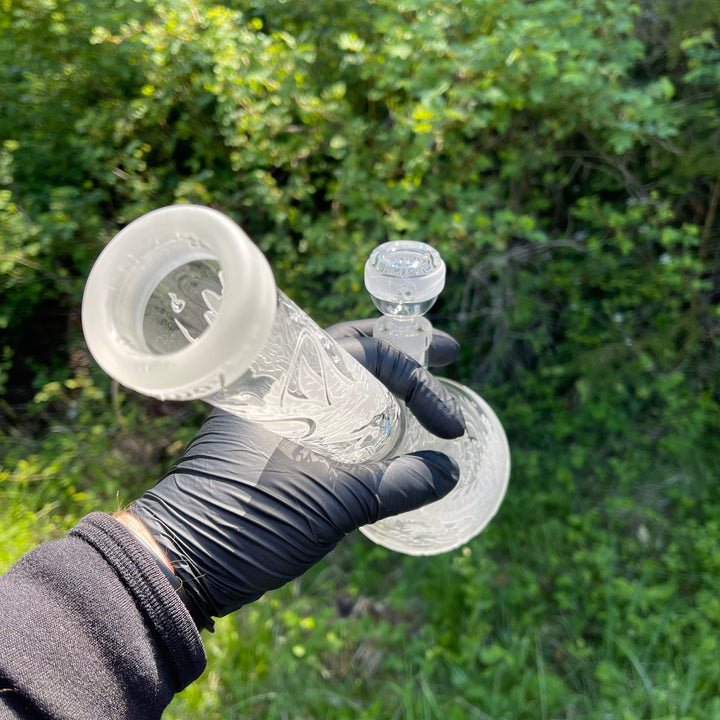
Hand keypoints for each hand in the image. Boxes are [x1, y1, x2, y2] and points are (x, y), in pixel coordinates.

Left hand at [127, 323, 464, 629]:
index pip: (367, 352)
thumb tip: (448, 471)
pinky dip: (362, 422)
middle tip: (448, 354)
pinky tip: (386, 438)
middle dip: (402, 353)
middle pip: (354, 355)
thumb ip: (395, 484)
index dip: (418, 379)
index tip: (450, 426)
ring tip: (423, 395)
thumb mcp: (331, 504)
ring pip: (340, 388)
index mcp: (288, 384)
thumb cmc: (248, 521)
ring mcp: (278, 418)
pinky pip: (329, 421)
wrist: (181, 562)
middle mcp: (282, 390)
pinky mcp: (276, 448)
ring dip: (382, 389)